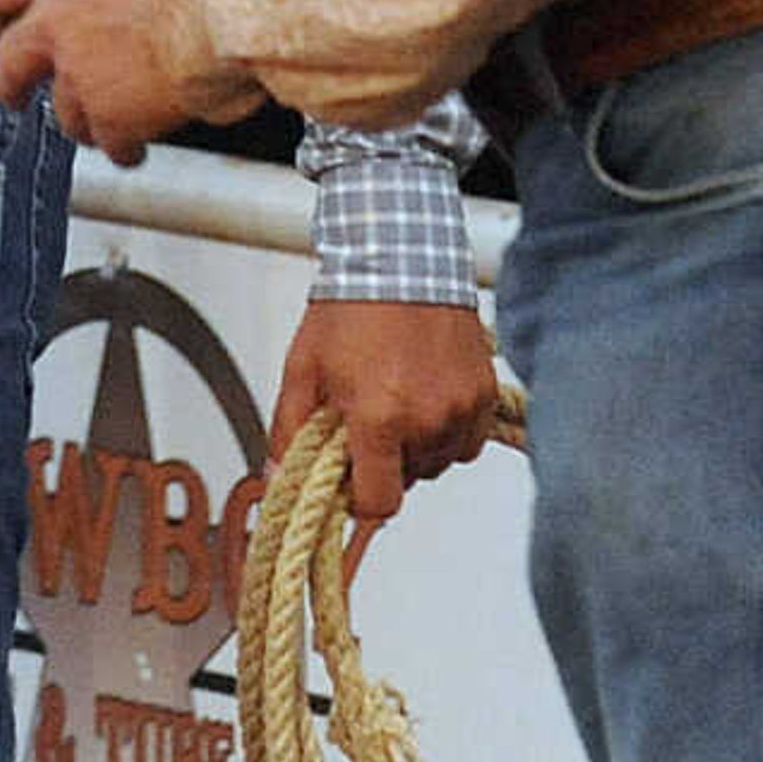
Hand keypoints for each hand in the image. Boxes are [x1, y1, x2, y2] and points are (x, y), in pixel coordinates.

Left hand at [0, 0, 261, 161]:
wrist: (228, 2)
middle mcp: (55, 25)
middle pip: (10, 63)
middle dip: (10, 82)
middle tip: (13, 93)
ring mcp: (80, 74)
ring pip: (62, 111)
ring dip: (78, 119)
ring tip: (94, 126)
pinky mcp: (114, 115)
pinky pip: (109, 142)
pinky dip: (121, 147)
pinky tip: (134, 148)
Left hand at [271, 298, 504, 524]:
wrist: (399, 258)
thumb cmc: (350, 307)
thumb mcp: (303, 367)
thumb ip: (289, 430)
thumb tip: (278, 475)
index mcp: (379, 417)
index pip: (378, 503)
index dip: (360, 501)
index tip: (350, 484)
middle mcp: (427, 418)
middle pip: (407, 481)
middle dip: (384, 462)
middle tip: (367, 422)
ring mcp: (461, 407)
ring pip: (438, 462)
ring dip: (417, 447)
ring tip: (396, 402)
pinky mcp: (484, 394)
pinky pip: (467, 441)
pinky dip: (448, 431)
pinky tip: (425, 398)